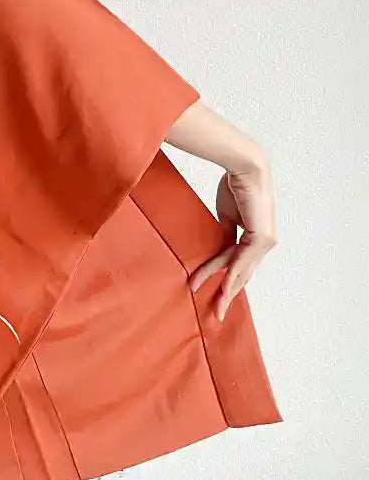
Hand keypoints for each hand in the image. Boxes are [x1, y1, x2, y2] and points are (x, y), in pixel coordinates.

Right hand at [188, 164, 277, 321]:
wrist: (245, 168)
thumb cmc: (236, 185)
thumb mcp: (228, 215)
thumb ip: (227, 233)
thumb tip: (220, 249)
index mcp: (257, 237)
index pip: (240, 263)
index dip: (227, 279)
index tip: (214, 292)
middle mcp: (265, 242)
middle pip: (244, 274)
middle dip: (229, 293)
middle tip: (217, 311)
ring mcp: (266, 242)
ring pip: (242, 271)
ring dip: (226, 289)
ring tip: (215, 304)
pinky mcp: (262, 238)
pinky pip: (241, 260)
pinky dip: (230, 274)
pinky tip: (222, 286)